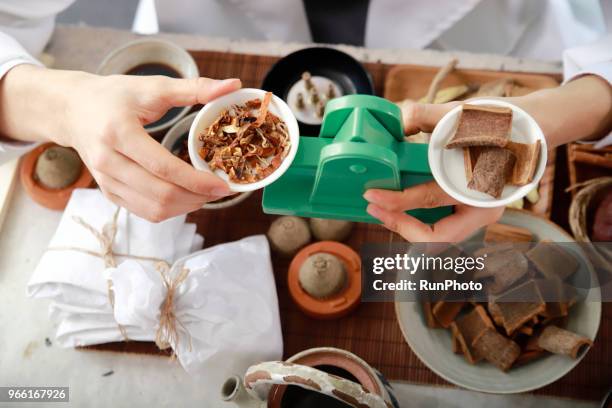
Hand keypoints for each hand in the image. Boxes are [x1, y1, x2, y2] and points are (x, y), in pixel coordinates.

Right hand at [0, 65, 240, 220]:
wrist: (72, 109)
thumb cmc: (115, 95)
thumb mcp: (153, 86)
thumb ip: (194, 87)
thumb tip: (233, 85)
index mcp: (119, 133)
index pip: (163, 167)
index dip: (197, 181)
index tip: (223, 185)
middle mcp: (108, 162)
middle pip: (160, 194)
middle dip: (197, 197)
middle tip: (220, 190)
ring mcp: (106, 181)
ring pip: (154, 209)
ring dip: (186, 206)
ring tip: (206, 194)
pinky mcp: (109, 193)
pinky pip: (144, 212)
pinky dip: (170, 210)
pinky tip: (185, 197)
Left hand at [364, 101, 503, 241]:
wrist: (529, 129)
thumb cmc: (500, 122)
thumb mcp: (463, 114)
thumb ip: (426, 115)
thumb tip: (399, 121)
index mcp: (481, 187)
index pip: (429, 200)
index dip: (396, 202)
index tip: (371, 196)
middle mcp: (483, 210)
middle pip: (437, 236)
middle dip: (401, 227)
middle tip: (374, 210)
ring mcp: (479, 214)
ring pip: (439, 236)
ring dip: (409, 227)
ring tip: (383, 209)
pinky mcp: (472, 213)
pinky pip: (443, 226)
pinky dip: (420, 220)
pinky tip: (401, 205)